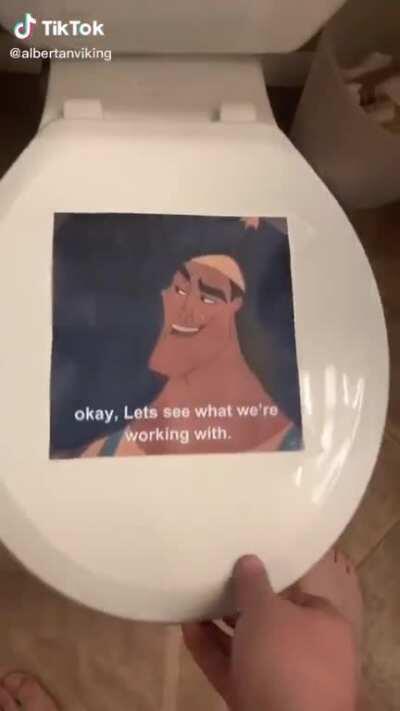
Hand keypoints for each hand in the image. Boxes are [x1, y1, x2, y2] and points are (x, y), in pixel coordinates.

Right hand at [183, 555, 357, 710]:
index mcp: (327, 626)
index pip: (299, 597)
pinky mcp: (261, 704)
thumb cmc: (285, 658)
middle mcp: (312, 655)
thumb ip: (254, 584)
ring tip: (192, 605)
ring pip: (250, 650)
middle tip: (211, 587)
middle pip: (271, 625)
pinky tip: (187, 631)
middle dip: (239, 608)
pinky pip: (235, 672)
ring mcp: (286, 684)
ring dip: (220, 629)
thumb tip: (249, 560)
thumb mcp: (266, 610)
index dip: (270, 585)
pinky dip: (212, 653)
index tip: (242, 573)